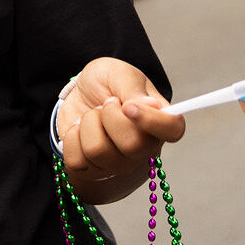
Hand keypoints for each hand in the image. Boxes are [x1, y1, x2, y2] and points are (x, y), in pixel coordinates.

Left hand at [58, 58, 184, 184]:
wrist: (77, 95)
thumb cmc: (104, 84)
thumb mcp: (117, 72)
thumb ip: (132, 87)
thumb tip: (150, 105)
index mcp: (158, 119)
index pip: (173, 130)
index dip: (153, 121)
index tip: (128, 106)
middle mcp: (144, 147)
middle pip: (132, 145)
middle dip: (108, 116)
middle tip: (105, 104)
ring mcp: (119, 164)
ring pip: (98, 151)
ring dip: (88, 124)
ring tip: (93, 116)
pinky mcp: (92, 172)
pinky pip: (76, 160)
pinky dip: (71, 138)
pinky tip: (81, 131)